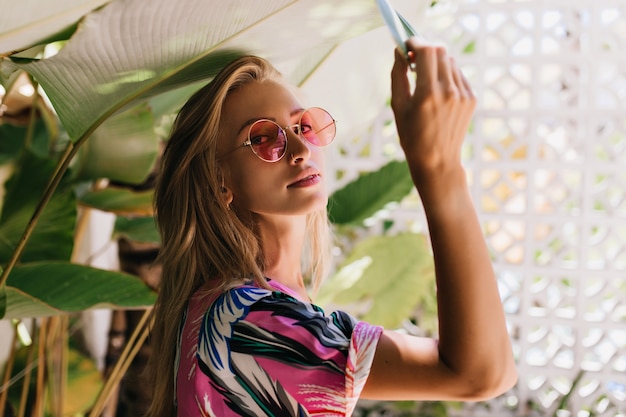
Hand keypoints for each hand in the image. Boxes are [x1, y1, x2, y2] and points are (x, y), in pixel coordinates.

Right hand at [391, 38, 475, 185]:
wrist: (437, 161)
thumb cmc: (412, 136)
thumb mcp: (398, 106)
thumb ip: (398, 75)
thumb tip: (399, 52)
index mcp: (427, 94)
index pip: (427, 50)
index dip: (416, 42)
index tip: (407, 44)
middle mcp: (448, 92)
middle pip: (440, 51)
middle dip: (426, 49)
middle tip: (414, 57)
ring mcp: (463, 95)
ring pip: (450, 61)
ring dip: (436, 62)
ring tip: (424, 76)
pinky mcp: (471, 99)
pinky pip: (458, 75)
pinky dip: (446, 74)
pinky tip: (437, 90)